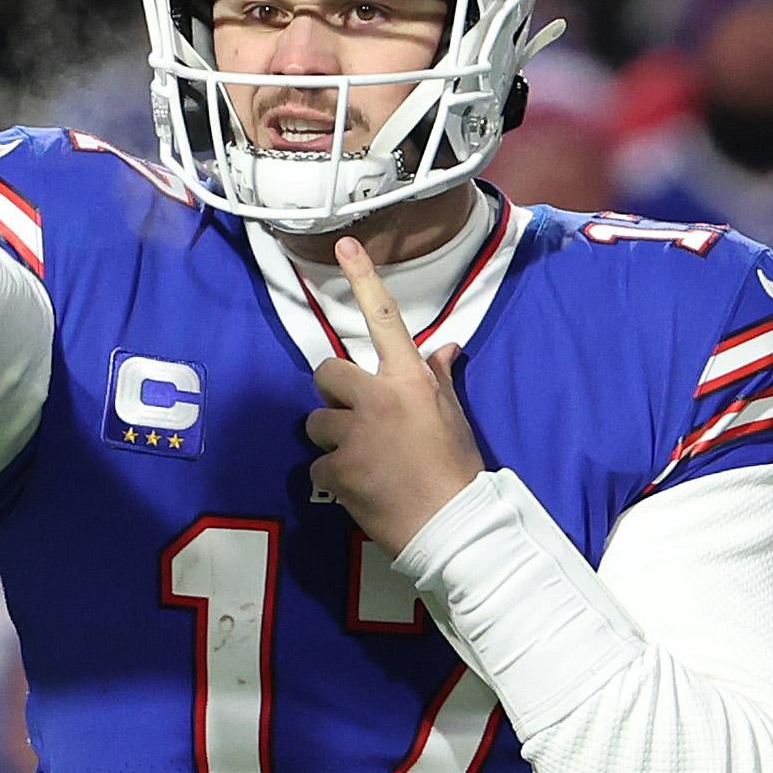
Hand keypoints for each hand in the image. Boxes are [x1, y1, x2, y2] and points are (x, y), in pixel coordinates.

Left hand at [304, 238, 481, 550]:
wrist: (452, 526)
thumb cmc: (457, 469)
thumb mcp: (453, 417)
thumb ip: (438, 378)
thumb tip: (447, 345)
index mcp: (410, 381)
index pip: (385, 319)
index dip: (363, 278)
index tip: (343, 245)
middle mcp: (379, 398)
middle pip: (326, 372)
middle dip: (334, 395)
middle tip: (355, 419)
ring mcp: (355, 434)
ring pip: (316, 422)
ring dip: (331, 440)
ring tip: (361, 460)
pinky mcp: (337, 470)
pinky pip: (316, 466)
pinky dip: (332, 479)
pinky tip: (357, 488)